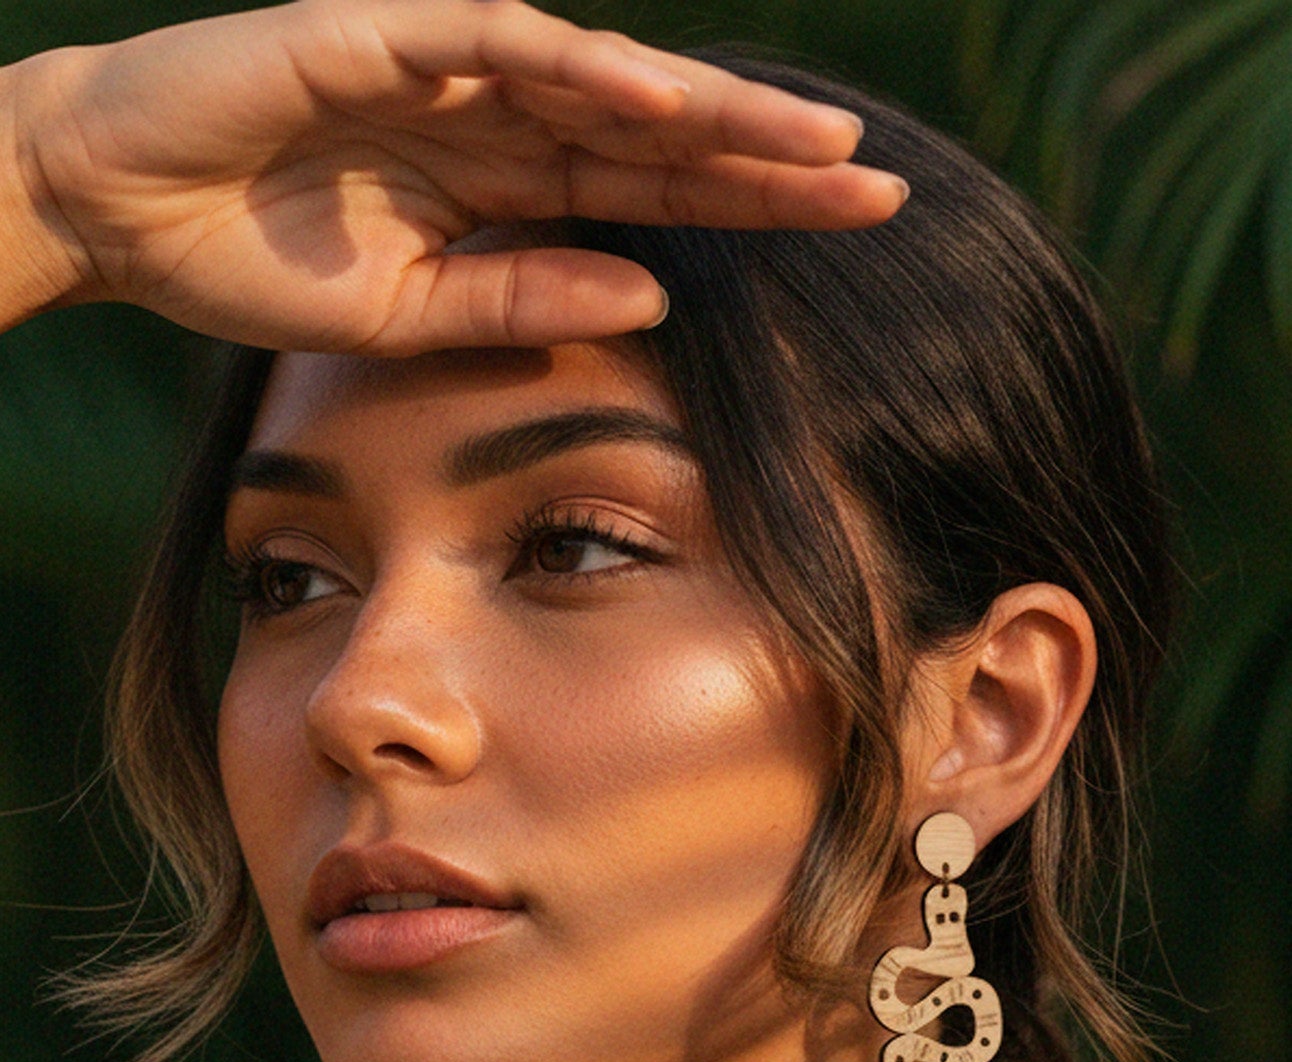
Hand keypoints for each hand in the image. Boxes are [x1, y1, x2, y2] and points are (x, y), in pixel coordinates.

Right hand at [4, 0, 906, 352]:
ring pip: (606, 78)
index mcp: (507, 187)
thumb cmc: (253, 261)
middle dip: (768, 161)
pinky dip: (578, 65)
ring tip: (813, 147)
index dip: (753, 211)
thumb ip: (526, 302)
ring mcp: (447, 68)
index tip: (852, 234)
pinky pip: (498, 38)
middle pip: (659, 134)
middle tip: (881, 188)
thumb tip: (655, 298)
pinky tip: (658, 100)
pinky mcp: (384, 32)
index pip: (656, 196)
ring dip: (709, 111)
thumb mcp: (412, 317)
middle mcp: (498, 117)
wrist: (118, 209)